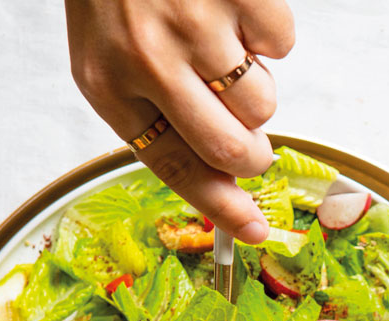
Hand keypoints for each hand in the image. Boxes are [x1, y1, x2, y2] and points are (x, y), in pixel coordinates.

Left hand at [65, 0, 295, 243]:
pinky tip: (232, 7)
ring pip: (262, 103)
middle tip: (254, 143)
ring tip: (223, 45)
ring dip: (255, 86)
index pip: (172, 166)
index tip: (256, 231)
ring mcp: (194, 22)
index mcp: (106, 81)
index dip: (220, 207)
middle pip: (231, 148)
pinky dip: (267, 32)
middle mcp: (147, 57)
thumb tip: (229, 180)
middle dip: (254, 156)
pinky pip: (283, 44)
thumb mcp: (113, 54)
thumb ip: (161, 116)